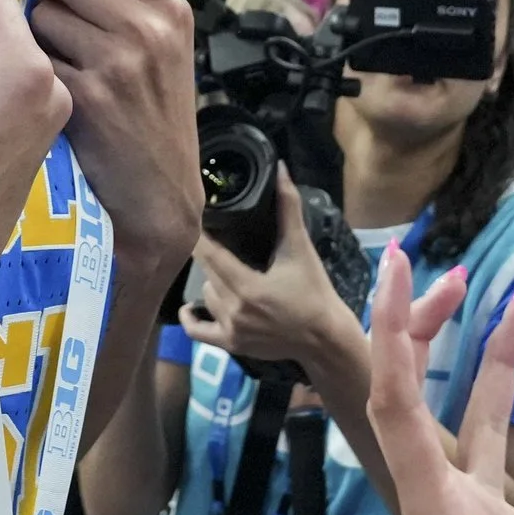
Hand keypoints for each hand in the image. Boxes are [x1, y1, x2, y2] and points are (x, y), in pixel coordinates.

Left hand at [28, 0, 201, 278]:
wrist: (160, 190)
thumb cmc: (154, 112)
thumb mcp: (163, 45)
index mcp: (168, 4)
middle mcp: (148, 26)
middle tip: (56, 25)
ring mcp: (118, 61)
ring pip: (41, 13)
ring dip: (35, 32)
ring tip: (60, 61)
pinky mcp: (85, 95)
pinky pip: (33, 54)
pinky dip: (34, 66)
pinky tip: (53, 87)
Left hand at [186, 166, 357, 368]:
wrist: (324, 336)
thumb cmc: (314, 290)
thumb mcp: (301, 248)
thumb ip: (288, 208)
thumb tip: (281, 169)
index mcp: (248, 286)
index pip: (210, 255)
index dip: (198, 236)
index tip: (190, 218)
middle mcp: (235, 310)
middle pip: (208, 274)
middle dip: (213, 257)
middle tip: (219, 242)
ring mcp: (232, 330)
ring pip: (207, 297)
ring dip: (214, 283)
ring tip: (227, 271)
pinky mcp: (231, 345)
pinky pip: (199, 333)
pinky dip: (191, 319)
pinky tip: (189, 307)